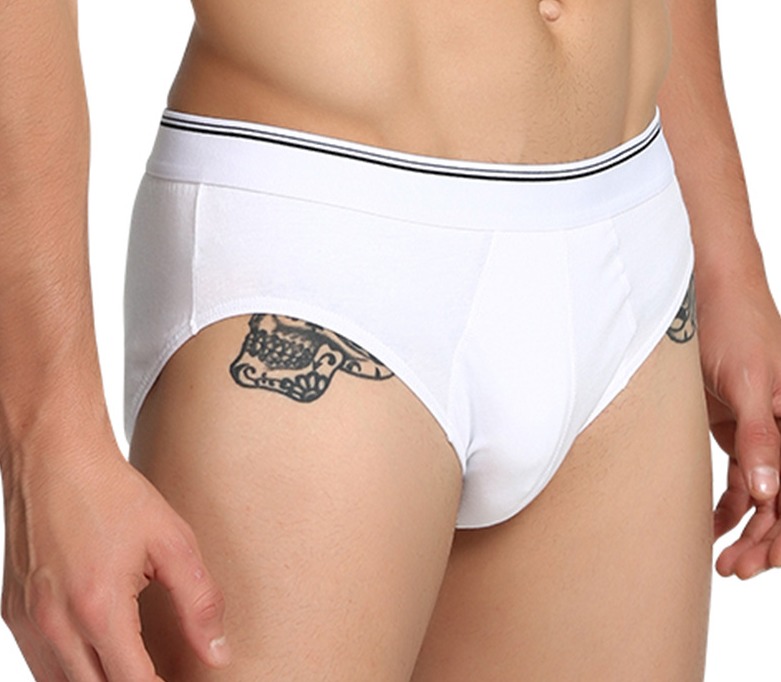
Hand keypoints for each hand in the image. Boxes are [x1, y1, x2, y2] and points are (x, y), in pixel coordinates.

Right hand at [1, 441, 230, 680]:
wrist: (55, 457)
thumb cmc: (113, 494)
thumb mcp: (172, 541)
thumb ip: (199, 602)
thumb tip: (218, 653)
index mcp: (99, 608)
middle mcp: (55, 624)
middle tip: (160, 674)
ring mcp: (28, 620)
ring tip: (132, 667)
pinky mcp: (13, 611)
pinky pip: (40, 664)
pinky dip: (70, 671)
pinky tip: (97, 654)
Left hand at [697, 276, 780, 578]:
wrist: (707, 292)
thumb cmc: (736, 327)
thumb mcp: (747, 382)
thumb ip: (760, 436)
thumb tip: (773, 494)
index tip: (760, 562)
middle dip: (766, 541)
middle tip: (734, 568)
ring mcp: (761, 431)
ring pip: (763, 495)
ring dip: (746, 527)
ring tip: (722, 558)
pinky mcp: (736, 426)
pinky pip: (740, 476)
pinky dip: (728, 503)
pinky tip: (711, 525)